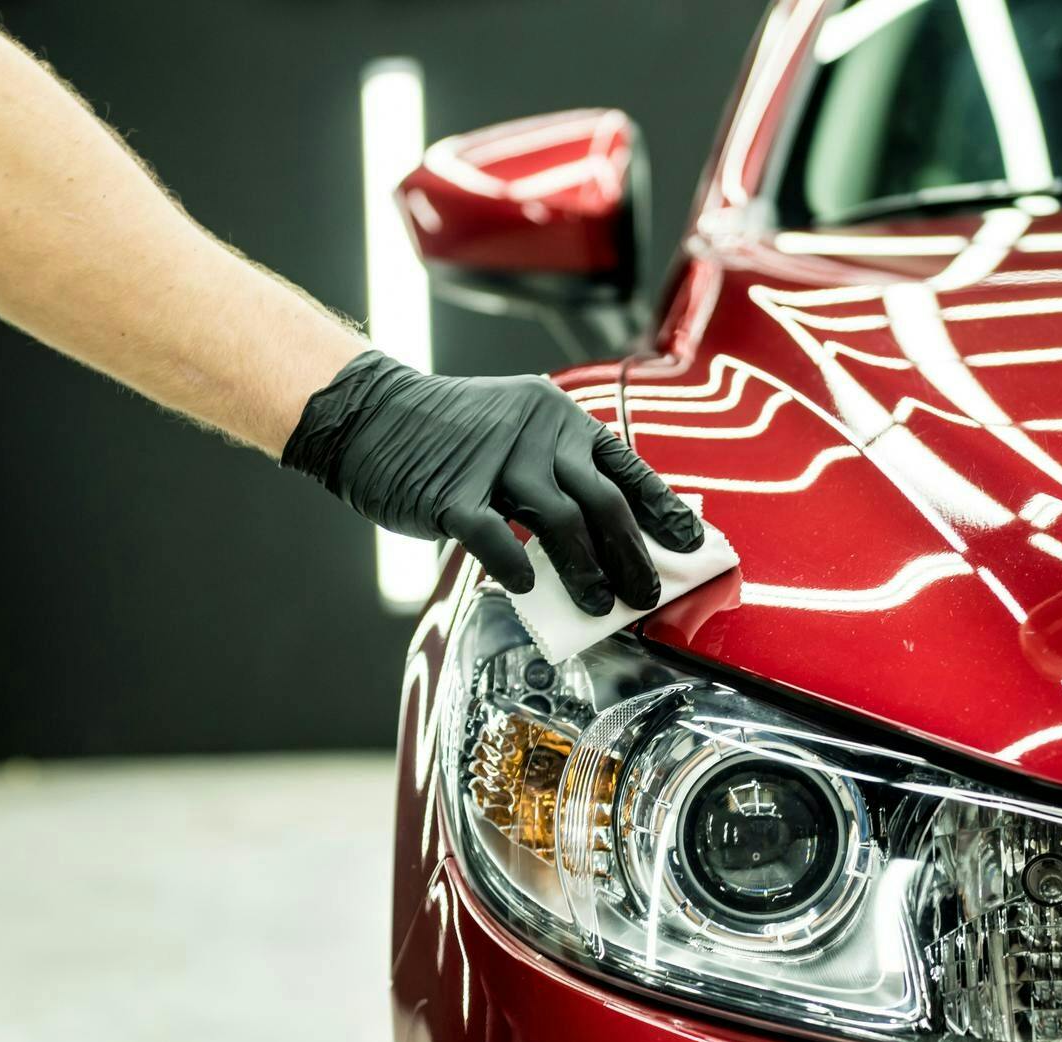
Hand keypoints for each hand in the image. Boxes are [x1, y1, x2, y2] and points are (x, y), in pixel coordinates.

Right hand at [283, 351, 704, 613]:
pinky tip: (527, 589)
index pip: (625, 466)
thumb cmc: (447, 437)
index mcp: (557, 416)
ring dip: (587, 572)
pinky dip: (517, 567)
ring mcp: (494, 461)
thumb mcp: (515, 434)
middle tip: (645, 596)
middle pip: (603, 501)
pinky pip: (496, 538)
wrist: (370, 415)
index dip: (662, 509)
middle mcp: (535, 433)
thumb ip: (558, 476)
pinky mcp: (453, 494)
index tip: (692, 544)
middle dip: (633, 555)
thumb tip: (607, 541)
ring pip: (561, 523)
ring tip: (599, 606)